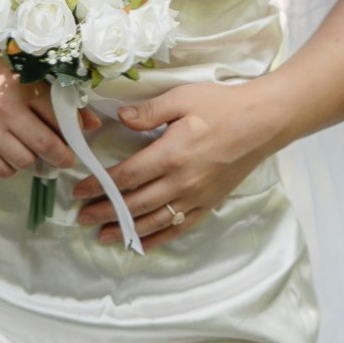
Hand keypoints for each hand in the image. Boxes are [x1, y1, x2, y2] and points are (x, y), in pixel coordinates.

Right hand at [0, 45, 71, 183]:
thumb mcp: (30, 75)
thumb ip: (61, 99)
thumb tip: (93, 125)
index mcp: (25, 88)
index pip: (60, 120)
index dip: (74, 135)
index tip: (76, 141)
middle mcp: (6, 109)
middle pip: (45, 146)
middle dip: (61, 157)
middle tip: (64, 158)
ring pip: (25, 162)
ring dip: (33, 160)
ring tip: (29, 148)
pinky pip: (2, 170)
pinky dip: (10, 166)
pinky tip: (8, 150)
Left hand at [73, 84, 275, 249]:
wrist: (264, 123)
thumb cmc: (223, 106)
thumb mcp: (182, 98)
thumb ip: (149, 112)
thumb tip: (119, 118)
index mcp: (172, 154)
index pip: (127, 176)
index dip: (100, 186)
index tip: (79, 192)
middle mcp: (182, 181)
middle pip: (135, 203)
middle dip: (106, 211)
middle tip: (82, 218)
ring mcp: (197, 196)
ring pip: (155, 220)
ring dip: (126, 230)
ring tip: (103, 235)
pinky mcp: (209, 203)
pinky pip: (180, 227)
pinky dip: (159, 238)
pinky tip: (142, 243)